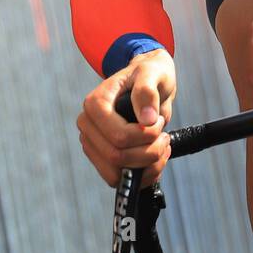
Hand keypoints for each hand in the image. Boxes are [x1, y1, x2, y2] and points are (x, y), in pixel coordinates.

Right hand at [76, 48, 175, 187]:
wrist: (149, 81)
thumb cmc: (150, 74)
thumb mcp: (153, 73)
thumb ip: (147, 92)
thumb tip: (147, 119)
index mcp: (95, 104)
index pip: (119, 137)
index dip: (145, 136)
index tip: (158, 121)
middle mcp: (88, 126)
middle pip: (117, 157)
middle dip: (149, 153)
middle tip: (164, 136)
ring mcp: (93, 144)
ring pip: (116, 174)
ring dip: (147, 167)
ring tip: (162, 147)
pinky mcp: (102, 158)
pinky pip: (118, 179)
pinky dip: (143, 175)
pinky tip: (157, 158)